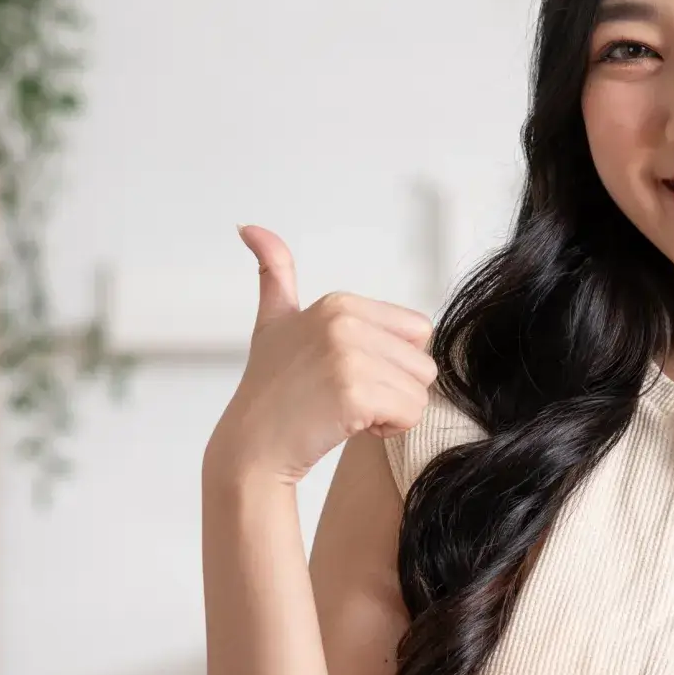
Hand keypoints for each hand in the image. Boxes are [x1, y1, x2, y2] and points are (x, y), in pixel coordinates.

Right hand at [206, 224, 437, 485]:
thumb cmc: (271, 392)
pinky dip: (390, 429)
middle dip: (395, 388)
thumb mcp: (274, 321)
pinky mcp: (354, 392)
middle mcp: (344, 321)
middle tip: (347, 398)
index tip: (348, 374)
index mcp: (339, 303)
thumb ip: (274, 273)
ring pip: (420, 390)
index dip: (391, 362)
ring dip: (393, 411)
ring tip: (347, 412)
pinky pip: (411, 413)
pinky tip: (350, 427)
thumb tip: (250, 226)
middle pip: (423, 362)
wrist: (251, 448)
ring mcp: (348, 355)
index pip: (417, 332)